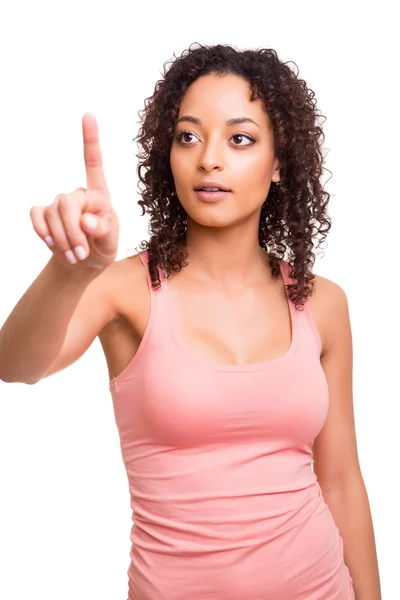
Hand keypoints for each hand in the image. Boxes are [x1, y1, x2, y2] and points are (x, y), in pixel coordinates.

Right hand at [30, 113, 118, 270]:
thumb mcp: (110, 243)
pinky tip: (54, 245)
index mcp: (99, 195)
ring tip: (74, 256)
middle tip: (81, 253)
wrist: (81, 262)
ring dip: (62, 239)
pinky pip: (37, 218)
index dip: (90, 140)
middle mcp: (78, 194)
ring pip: (52, 214)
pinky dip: (44, 234)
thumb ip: (104, 230)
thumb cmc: (101, 247)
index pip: (93, 164)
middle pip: (66, 204)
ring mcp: (58, 203)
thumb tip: (88, 220)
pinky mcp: (43, 213)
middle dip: (72, 232)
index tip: (89, 115)